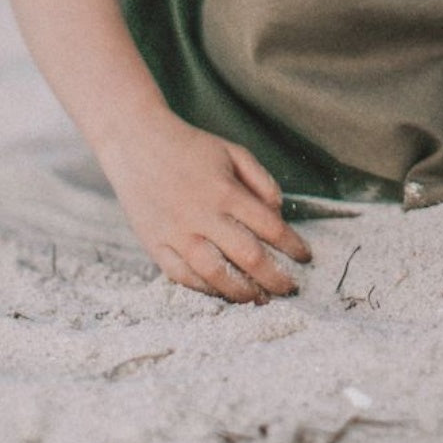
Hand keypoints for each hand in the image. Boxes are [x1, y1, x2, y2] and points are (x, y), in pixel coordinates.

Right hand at [97, 109, 311, 303]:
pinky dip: (206, 290)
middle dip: (275, 278)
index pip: (269, 226)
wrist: (137, 143)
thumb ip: (260, 179)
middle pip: (248, 257)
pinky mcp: (156, 246)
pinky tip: (223, 293)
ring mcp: (177, 234)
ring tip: (261, 299)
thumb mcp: (232, 151)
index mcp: (225, 191)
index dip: (292, 245)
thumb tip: (278, 211)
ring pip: (215, 275)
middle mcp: (202, 216)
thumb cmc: (190, 147)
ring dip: (242, 292)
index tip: (306, 256)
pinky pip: (183, 278)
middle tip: (291, 289)